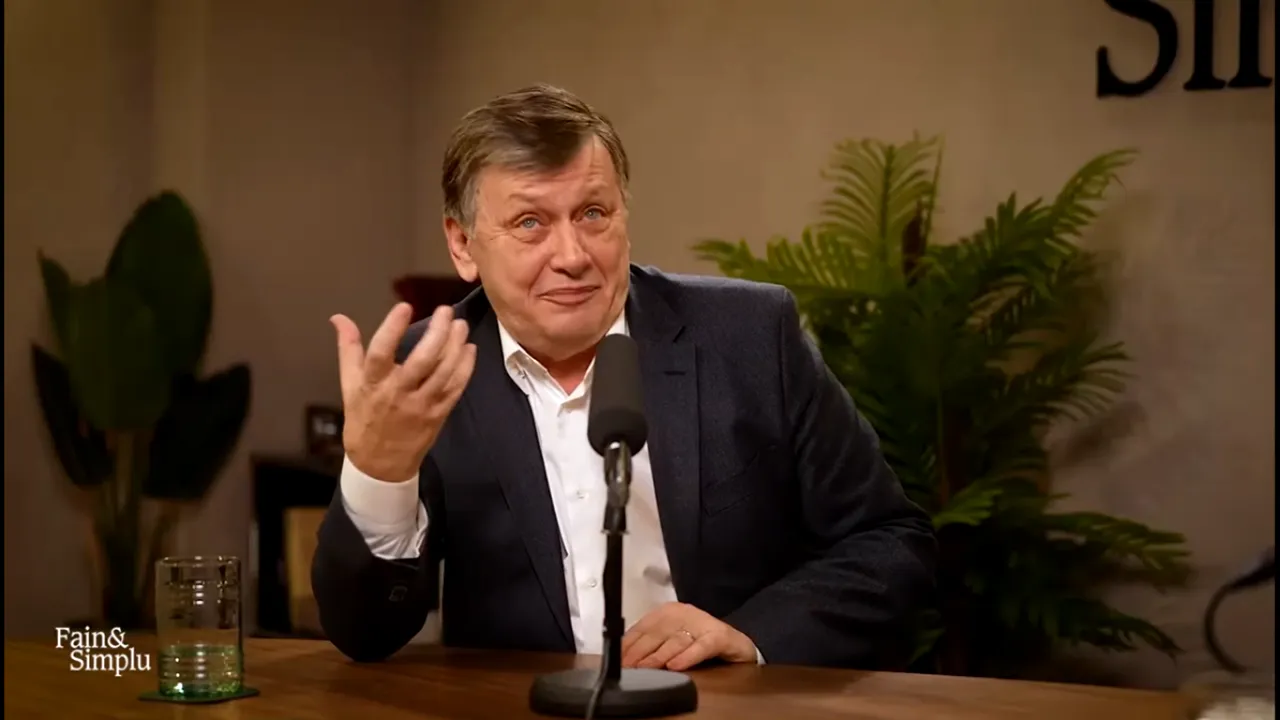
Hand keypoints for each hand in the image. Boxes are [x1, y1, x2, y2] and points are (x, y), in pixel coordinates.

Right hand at [332, 303, 475, 481]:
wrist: (379, 464)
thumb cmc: (363, 419)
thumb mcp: (349, 385)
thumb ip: (348, 349)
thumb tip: (339, 318)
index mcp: (373, 384)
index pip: (381, 352)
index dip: (392, 328)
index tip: (405, 306)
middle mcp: (398, 393)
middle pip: (421, 360)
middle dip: (437, 333)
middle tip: (446, 311)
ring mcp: (421, 405)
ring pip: (443, 372)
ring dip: (455, 347)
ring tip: (460, 325)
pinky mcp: (438, 414)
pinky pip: (455, 388)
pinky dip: (465, 368)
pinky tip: (469, 350)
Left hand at [620, 602, 757, 670]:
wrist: (738, 642)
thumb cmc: (701, 642)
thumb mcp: (672, 641)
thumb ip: (652, 646)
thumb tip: (625, 659)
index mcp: (668, 613)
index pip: (642, 628)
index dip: (628, 646)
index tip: (617, 660)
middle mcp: (683, 614)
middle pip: (656, 634)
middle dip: (639, 652)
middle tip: (627, 667)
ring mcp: (701, 623)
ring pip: (676, 641)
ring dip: (658, 656)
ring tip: (645, 668)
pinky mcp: (719, 636)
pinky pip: (701, 647)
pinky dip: (688, 656)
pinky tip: (676, 666)